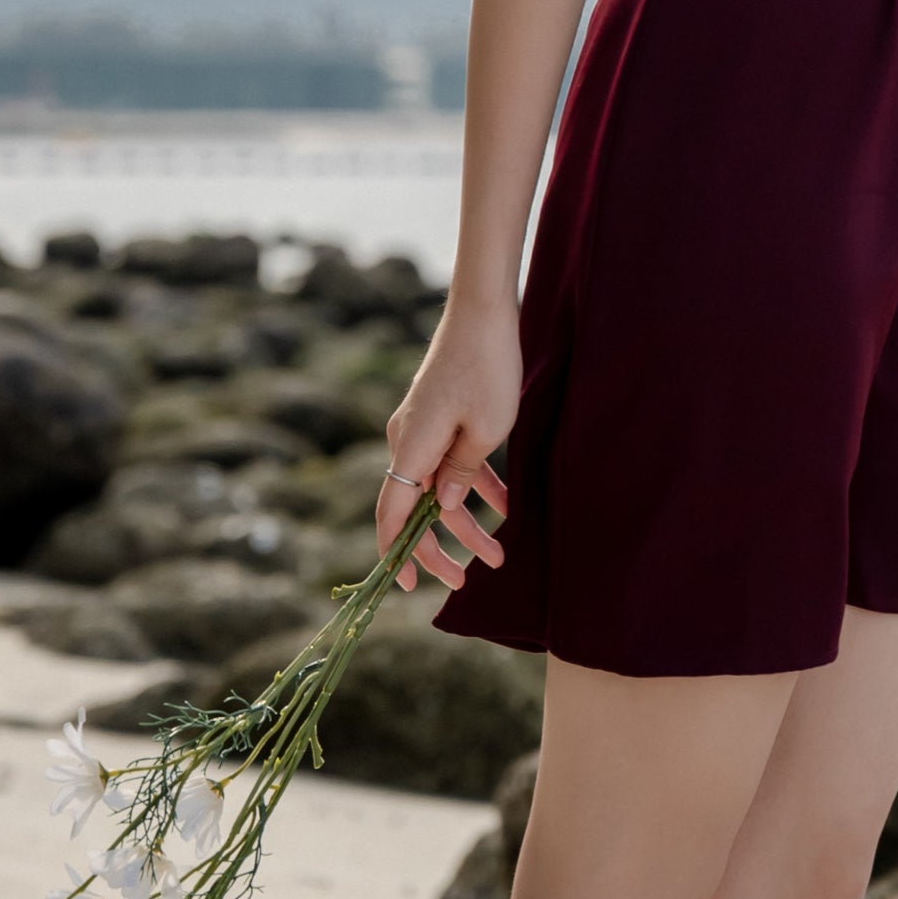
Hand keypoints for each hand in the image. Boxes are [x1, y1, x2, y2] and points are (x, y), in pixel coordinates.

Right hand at [378, 301, 519, 594]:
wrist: (485, 311)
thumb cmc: (488, 369)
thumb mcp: (486, 431)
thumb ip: (462, 474)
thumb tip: (446, 505)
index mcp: (411, 448)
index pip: (391, 513)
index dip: (395, 554)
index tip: (406, 587)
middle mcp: (407, 440)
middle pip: (414, 508)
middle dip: (439, 548)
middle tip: (464, 581)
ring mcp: (423, 427)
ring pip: (439, 488)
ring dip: (466, 521)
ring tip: (499, 554)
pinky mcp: (440, 416)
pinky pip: (452, 462)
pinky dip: (474, 485)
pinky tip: (506, 506)